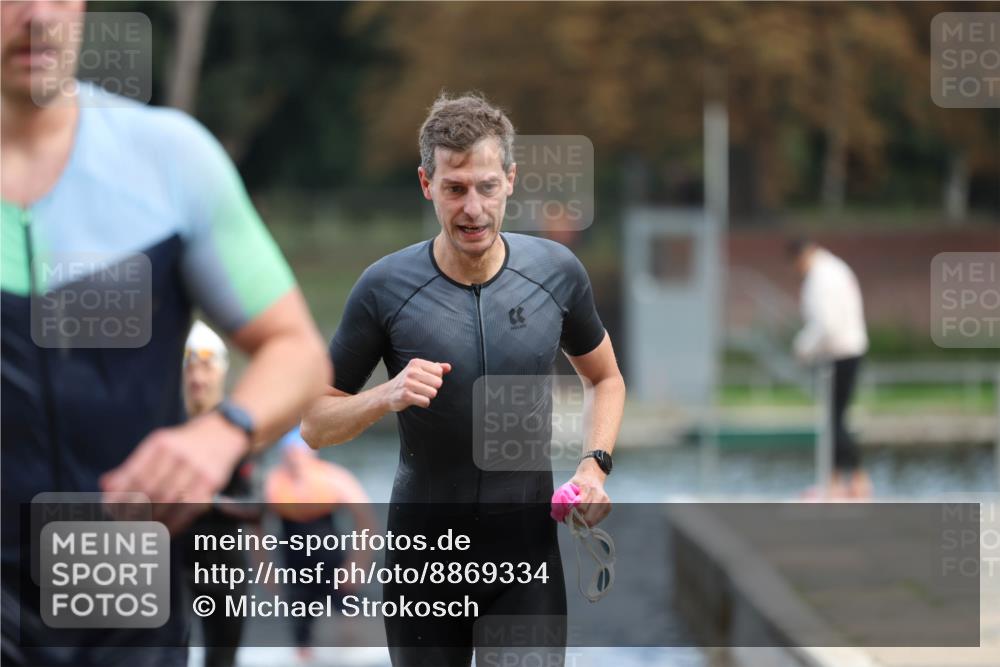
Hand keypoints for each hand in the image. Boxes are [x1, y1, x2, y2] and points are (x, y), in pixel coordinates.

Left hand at [99, 412, 249, 533]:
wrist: (225, 430)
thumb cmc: (185, 443)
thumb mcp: (159, 445)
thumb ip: (133, 465)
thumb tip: (106, 486)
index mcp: (161, 443)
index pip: (134, 474)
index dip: (120, 495)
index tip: (109, 509)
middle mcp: (178, 454)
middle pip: (149, 491)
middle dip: (134, 511)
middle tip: (124, 524)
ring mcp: (196, 468)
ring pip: (168, 502)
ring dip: (152, 520)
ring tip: (141, 529)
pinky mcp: (211, 481)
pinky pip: (189, 508)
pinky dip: (175, 522)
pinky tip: (165, 530)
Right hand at [381, 358, 451, 410]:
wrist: (387, 393)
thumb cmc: (407, 381)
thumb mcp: (419, 371)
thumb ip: (435, 368)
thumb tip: (448, 367)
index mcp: (416, 363)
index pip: (439, 371)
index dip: (436, 378)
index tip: (425, 380)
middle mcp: (412, 371)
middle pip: (438, 382)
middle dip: (433, 388)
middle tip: (422, 388)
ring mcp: (408, 384)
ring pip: (433, 393)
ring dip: (428, 396)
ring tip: (419, 394)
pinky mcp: (406, 396)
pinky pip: (426, 401)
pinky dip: (423, 403)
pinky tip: (415, 400)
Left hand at [566, 457, 610, 526]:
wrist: (592, 475)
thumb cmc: (579, 482)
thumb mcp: (569, 486)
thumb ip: (564, 499)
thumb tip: (562, 514)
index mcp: (587, 488)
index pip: (580, 508)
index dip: (573, 515)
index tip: (568, 517)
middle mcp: (598, 494)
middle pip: (588, 517)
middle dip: (579, 521)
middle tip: (573, 521)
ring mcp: (605, 501)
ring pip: (594, 520)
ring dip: (585, 523)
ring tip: (579, 519)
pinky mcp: (608, 506)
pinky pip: (599, 519)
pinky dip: (592, 521)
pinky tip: (587, 516)